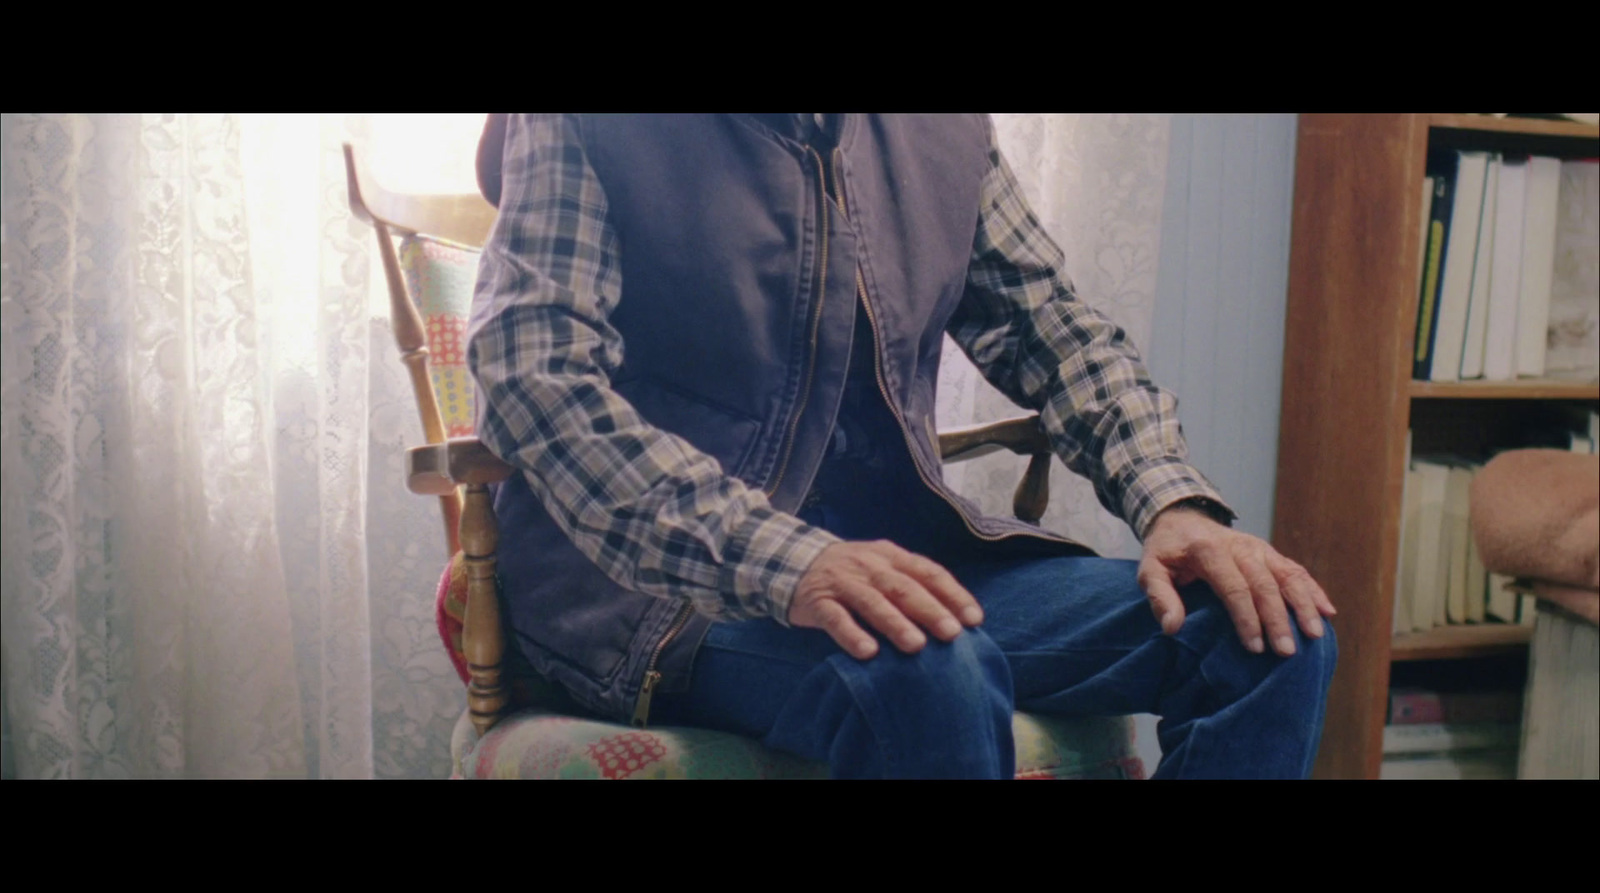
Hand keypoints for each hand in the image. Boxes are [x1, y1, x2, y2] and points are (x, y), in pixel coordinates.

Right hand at [789, 540, 983, 659]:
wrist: (793, 560)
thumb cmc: (852, 574)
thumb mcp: (882, 568)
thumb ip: (911, 586)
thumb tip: (955, 619)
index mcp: (891, 556)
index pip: (928, 572)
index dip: (953, 594)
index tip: (974, 619)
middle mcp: (869, 566)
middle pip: (903, 587)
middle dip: (930, 610)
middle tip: (951, 633)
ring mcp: (842, 582)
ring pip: (872, 601)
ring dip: (895, 623)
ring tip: (916, 645)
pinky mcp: (818, 600)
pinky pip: (836, 618)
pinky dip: (851, 634)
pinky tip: (867, 653)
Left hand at [1138, 505, 1335, 656]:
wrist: (1182, 518)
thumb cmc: (1166, 551)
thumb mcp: (1150, 569)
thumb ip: (1159, 596)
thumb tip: (1172, 628)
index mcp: (1210, 551)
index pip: (1234, 587)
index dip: (1246, 618)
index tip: (1254, 647)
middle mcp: (1241, 547)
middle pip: (1265, 585)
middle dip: (1278, 619)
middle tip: (1286, 652)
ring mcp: (1260, 548)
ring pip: (1288, 576)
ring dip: (1304, 605)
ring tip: (1315, 635)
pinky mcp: (1270, 553)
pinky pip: (1296, 571)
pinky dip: (1313, 590)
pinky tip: (1327, 612)